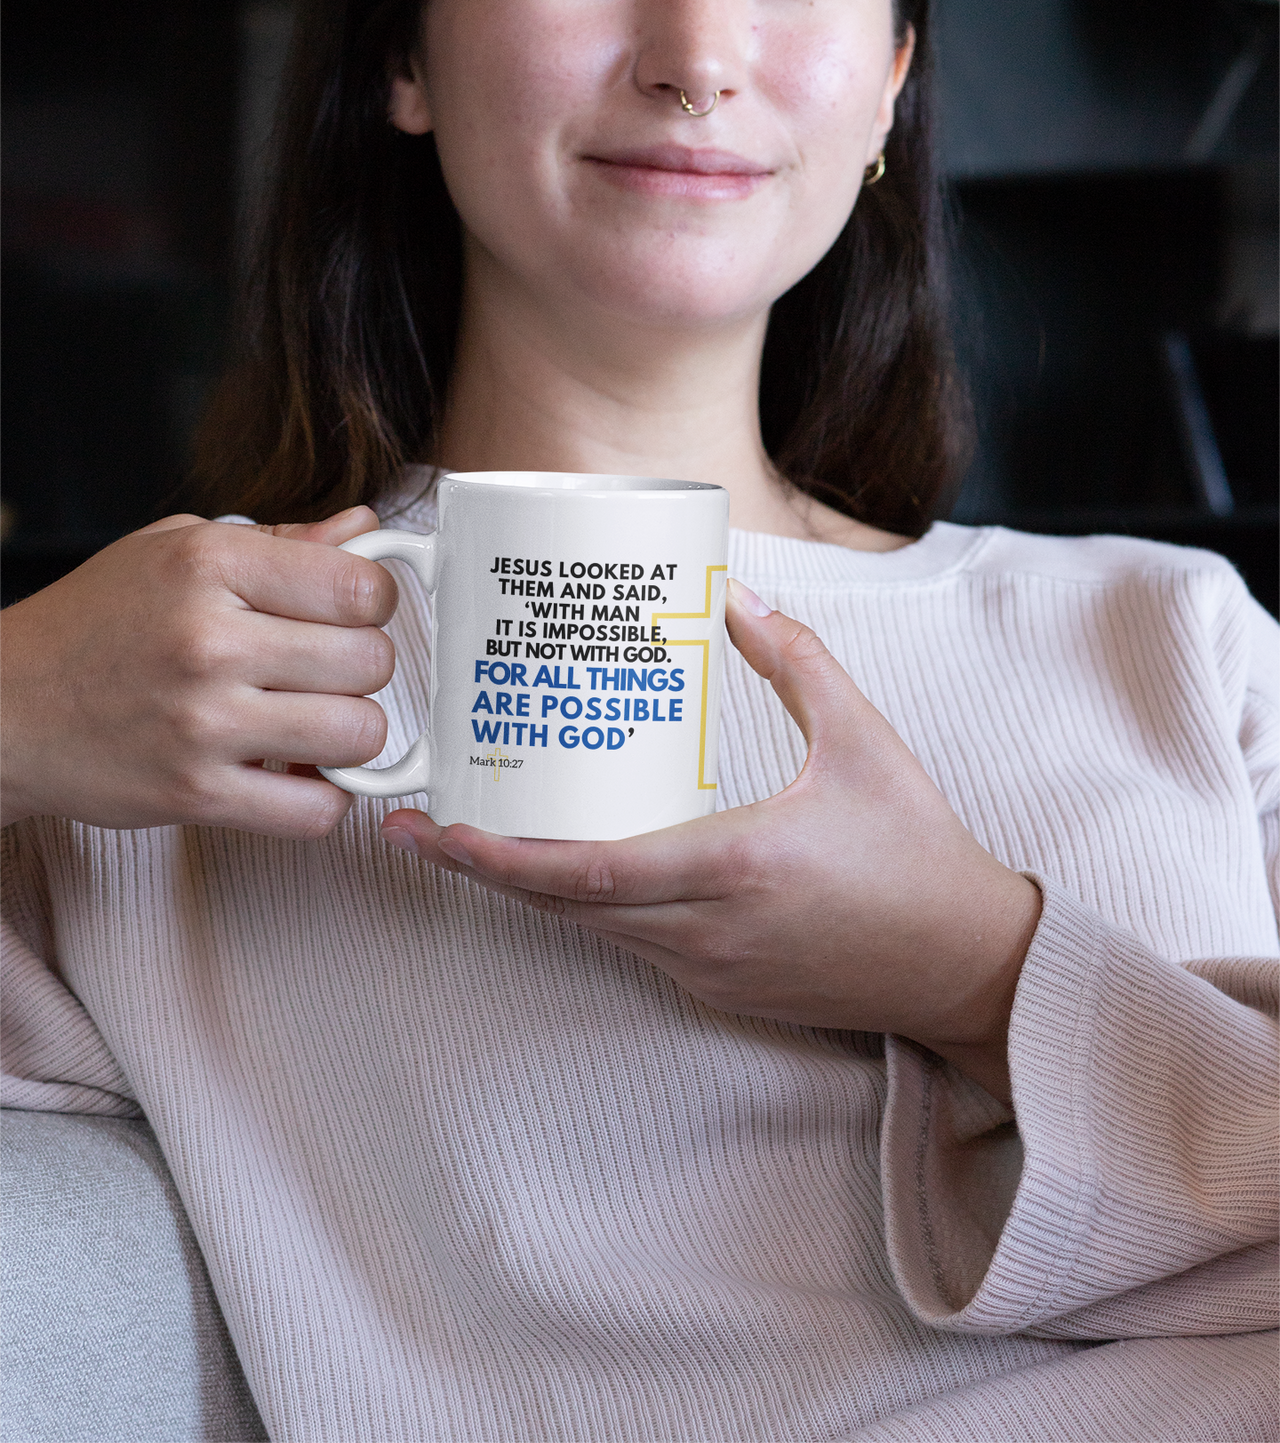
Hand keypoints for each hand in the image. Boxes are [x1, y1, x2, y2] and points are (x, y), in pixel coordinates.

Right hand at [0, 506, 398, 838]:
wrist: (6, 708)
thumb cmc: (96, 622)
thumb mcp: (177, 549)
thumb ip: (281, 542)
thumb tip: (366, 528)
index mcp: (209, 564)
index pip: (359, 585)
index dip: (373, 602)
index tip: (350, 614)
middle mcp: (209, 640)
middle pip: (370, 660)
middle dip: (361, 669)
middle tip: (323, 671)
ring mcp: (203, 723)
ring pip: (359, 735)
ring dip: (348, 734)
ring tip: (310, 721)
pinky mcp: (195, 795)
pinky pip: (317, 811)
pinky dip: (321, 799)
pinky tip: (293, 773)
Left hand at [382, 579, 1040, 1100]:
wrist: (966, 965)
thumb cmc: (919, 852)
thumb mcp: (865, 739)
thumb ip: (796, 661)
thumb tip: (735, 596)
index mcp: (732, 866)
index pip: (583, 873)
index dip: (495, 858)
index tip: (433, 830)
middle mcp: (704, 930)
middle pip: (560, 908)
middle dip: (478, 871)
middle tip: (413, 828)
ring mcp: (708, 968)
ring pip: (589, 931)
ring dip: (526, 889)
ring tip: (472, 835)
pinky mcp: (719, 986)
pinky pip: (627, 945)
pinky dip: (581, 907)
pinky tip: (562, 867)